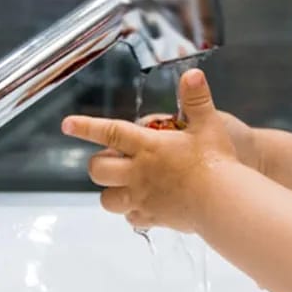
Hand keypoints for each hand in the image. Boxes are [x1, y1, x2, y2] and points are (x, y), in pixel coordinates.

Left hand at [61, 69, 237, 231]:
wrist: (223, 202)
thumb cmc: (216, 162)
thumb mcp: (209, 125)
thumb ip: (197, 99)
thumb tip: (192, 73)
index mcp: (148, 146)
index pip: (109, 133)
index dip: (86, 127)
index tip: (68, 124)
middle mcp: (139, 173)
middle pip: (99, 170)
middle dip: (99, 165)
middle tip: (112, 160)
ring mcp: (143, 198)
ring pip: (107, 199)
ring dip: (111, 192)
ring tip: (124, 185)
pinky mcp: (153, 217)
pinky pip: (131, 218)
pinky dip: (132, 212)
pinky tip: (145, 206)